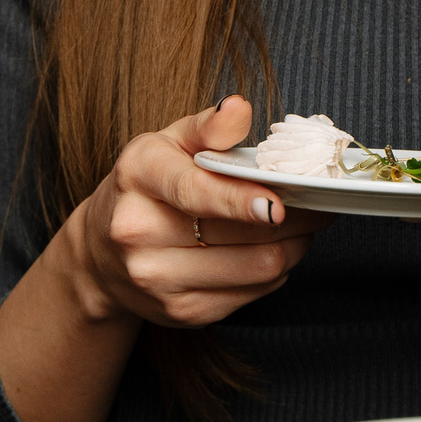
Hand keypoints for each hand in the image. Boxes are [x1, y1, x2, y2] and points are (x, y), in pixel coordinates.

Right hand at [63, 94, 332, 328]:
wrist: (101, 255)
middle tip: (319, 201)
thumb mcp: (167, 144)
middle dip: (293, 217)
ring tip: (302, 224)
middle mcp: (139, 232)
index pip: (193, 190)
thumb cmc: (146, 188)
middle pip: (239, 234)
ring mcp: (158, 279)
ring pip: (256, 268)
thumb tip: (238, 108)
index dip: (239, 200)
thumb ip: (208, 126)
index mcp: (138, 176)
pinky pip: (253, 294)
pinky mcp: (182, 313)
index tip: (278, 202)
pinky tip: (273, 249)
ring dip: (294, 245)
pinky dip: (275, 271)